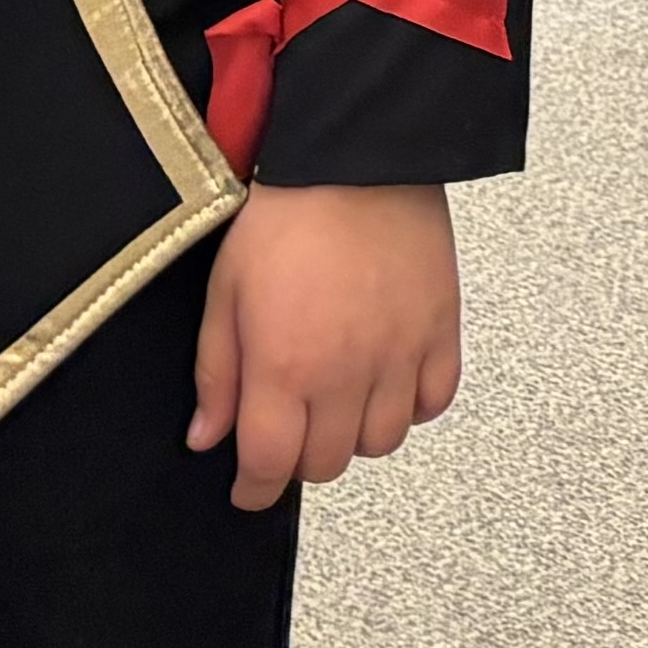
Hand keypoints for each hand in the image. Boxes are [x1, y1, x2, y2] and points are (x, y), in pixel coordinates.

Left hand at [189, 182, 461, 511]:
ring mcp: (399, 354)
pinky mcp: (440, 330)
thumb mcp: (226, 292)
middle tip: (289, 430)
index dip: (254, 490)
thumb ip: (218, 373)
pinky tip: (388, 383)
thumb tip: (207, 437)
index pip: (270, 465)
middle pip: (327, 464)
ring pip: (382, 443)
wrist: (356, 157)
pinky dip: (412, 407)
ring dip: (355, 436)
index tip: (249, 489)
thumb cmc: (285, 215)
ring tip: (339, 401)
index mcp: (284, 366)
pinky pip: (434, 401)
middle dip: (299, 460)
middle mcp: (345, 373)